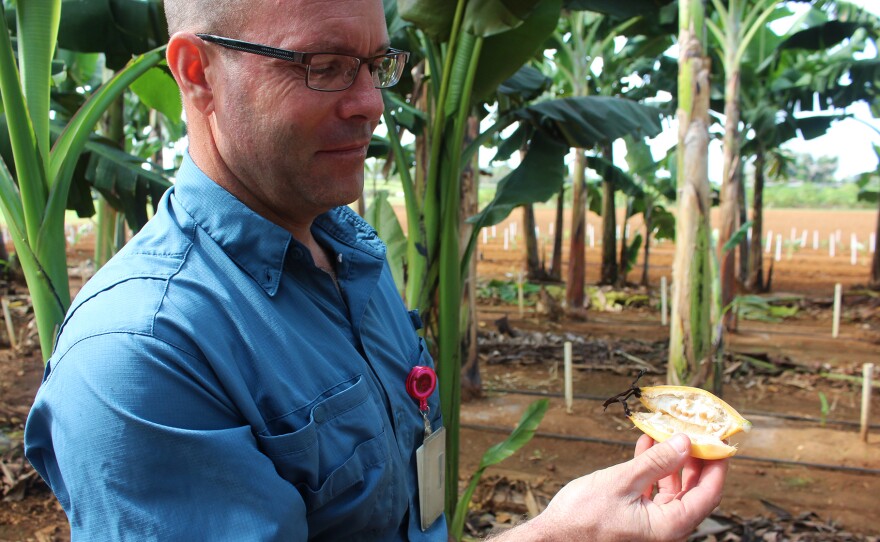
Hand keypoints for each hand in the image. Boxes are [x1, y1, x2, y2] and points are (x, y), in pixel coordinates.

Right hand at [492, 433, 727, 541]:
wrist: (553, 537)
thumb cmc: (582, 516)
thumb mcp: (621, 482)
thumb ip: (656, 463)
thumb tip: (684, 443)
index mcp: (668, 527)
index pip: (707, 495)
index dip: (717, 467)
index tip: (720, 442)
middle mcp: (665, 529)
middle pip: (694, 492)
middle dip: (695, 460)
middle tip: (696, 432)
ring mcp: (651, 526)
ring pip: (674, 490)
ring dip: (671, 461)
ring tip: (666, 433)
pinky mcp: (637, 519)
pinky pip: (654, 492)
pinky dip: (653, 469)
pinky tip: (645, 445)